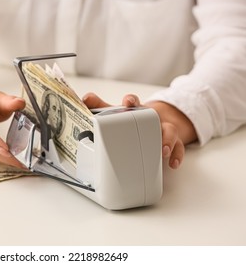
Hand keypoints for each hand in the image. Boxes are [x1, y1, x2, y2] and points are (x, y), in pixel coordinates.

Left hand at [82, 92, 196, 168]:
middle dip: (153, 121)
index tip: (129, 102)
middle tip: (151, 125)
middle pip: (155, 116)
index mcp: (136, 111)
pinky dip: (177, 155)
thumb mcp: (116, 112)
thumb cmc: (133, 119)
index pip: (134, 102)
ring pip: (170, 132)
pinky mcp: (173, 143)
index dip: (131, 101)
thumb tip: (84, 99)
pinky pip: (179, 148)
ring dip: (168, 140)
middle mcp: (151, 119)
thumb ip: (99, 106)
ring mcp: (163, 130)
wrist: (157, 121)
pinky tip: (173, 163)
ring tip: (164, 151)